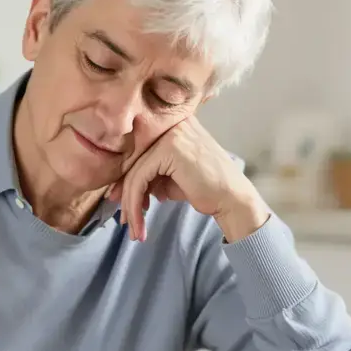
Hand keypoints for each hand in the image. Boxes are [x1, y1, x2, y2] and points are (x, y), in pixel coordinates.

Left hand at [106, 115, 270, 242]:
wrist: (232, 199)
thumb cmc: (205, 189)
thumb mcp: (171, 178)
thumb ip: (149, 175)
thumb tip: (118, 189)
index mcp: (174, 126)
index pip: (141, 152)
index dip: (127, 179)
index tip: (122, 202)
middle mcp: (172, 124)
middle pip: (135, 160)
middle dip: (125, 192)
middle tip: (123, 217)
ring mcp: (171, 133)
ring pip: (135, 171)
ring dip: (129, 203)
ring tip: (132, 227)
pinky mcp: (169, 148)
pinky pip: (140, 177)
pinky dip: (135, 202)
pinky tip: (138, 221)